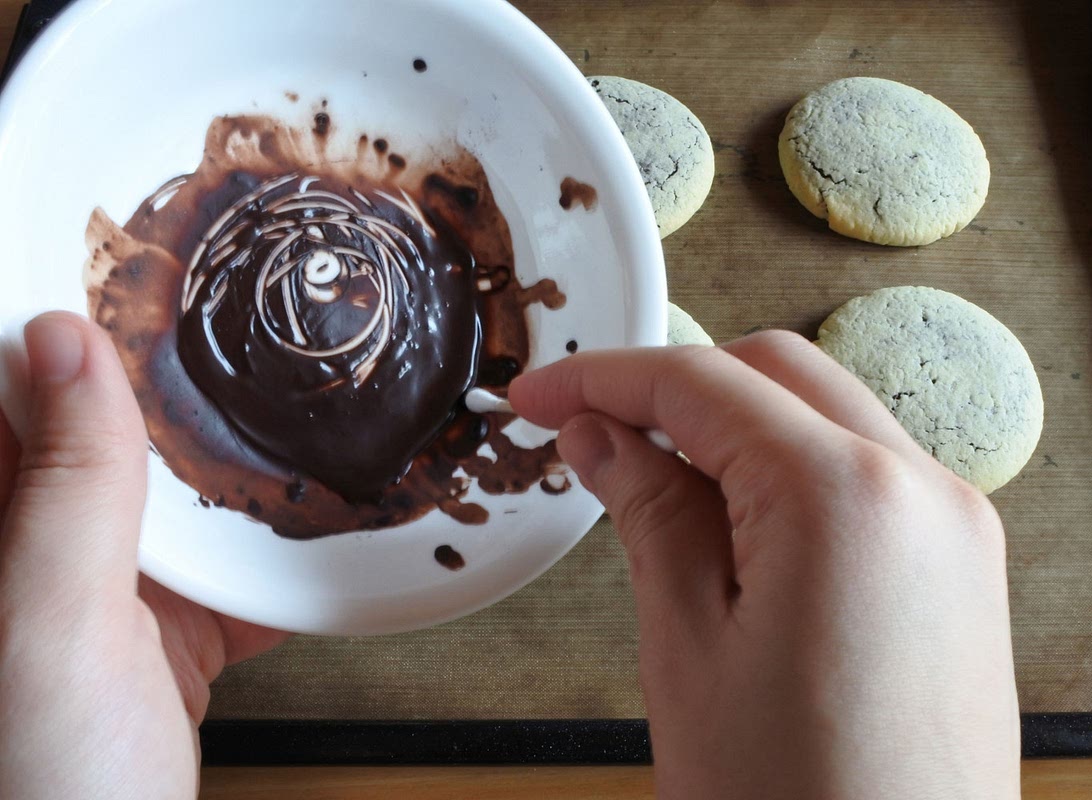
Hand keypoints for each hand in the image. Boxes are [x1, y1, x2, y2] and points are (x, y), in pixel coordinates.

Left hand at [0, 313, 286, 799]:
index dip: (63, 303)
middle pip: (108, 428)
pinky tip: (319, 517)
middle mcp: (33, 549)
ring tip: (299, 385)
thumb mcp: (45, 631)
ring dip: (240, 457)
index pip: (14, 381)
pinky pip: (227, 571)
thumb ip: (64, 491)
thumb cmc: (35, 794)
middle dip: (177, 368)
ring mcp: (102, 596)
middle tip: (244, 292)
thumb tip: (61, 341)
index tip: (131, 234)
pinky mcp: (162, 640)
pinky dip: (277, 550)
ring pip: (178, 495)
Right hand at [510, 331, 1019, 799]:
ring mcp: (955, 525)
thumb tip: (602, 435)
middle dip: (674, 387)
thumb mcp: (689, 649)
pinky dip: (791, 467)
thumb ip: (649, 513)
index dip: (604, 378)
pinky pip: (866, 472)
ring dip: (733, 424)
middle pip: (774, 372)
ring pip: (824, 412)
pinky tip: (733, 519)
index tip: (540, 393)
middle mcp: (921, 489)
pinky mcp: (963, 566)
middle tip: (587, 430)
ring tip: (652, 483)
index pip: (703, 384)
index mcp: (843, 497)